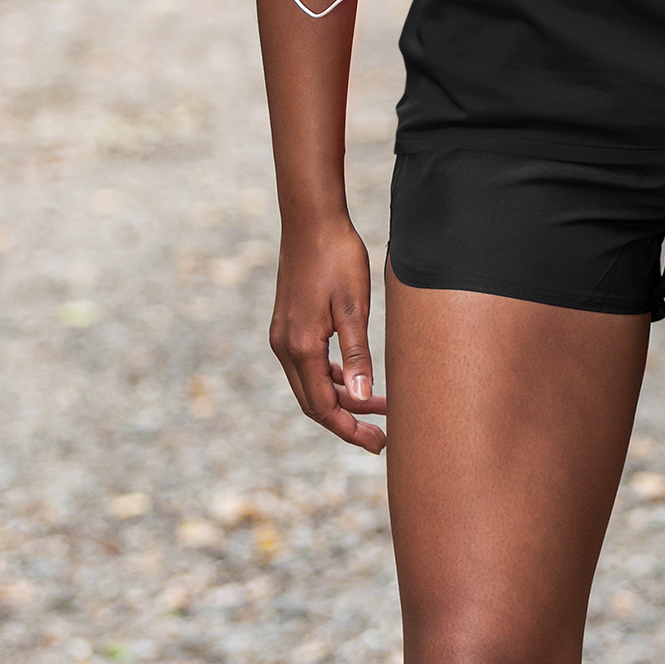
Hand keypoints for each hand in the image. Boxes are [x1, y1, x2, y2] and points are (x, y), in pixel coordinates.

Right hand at [269, 216, 384, 452]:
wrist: (311, 219)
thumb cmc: (337, 258)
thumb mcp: (354, 308)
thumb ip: (358, 355)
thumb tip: (363, 399)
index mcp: (301, 347)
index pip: (324, 407)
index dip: (350, 430)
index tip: (378, 444)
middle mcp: (285, 346)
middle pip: (314, 402)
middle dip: (347, 422)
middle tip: (381, 437)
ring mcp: (283, 335)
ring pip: (311, 384)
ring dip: (341, 399)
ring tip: (378, 407)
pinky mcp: (289, 324)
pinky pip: (308, 365)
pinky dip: (330, 378)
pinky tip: (354, 378)